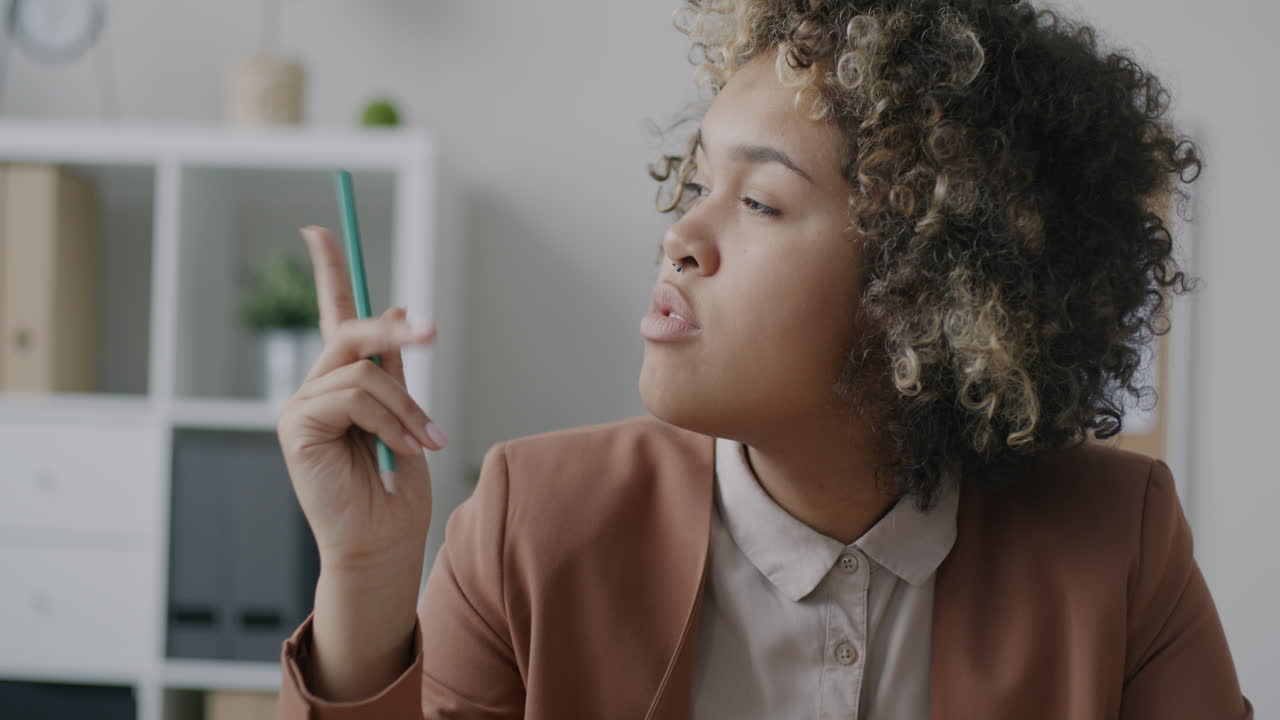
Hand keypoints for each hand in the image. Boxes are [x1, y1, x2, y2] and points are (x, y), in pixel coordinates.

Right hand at [277, 225, 444, 574]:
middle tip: (433, 332)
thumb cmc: (397, 488)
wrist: (384, 542)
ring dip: (404, 404)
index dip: (327, 272)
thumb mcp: (406, 416)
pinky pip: (352, 396)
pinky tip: (396, 450)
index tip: (319, 231)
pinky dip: (387, 420)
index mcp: (343, 384)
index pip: (331, 317)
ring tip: (421, 440)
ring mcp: (301, 406)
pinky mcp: (296, 426)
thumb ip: (395, 369)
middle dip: (395, 331)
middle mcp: (316, 388)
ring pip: (362, 369)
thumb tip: (400, 309)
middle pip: (352, 332)